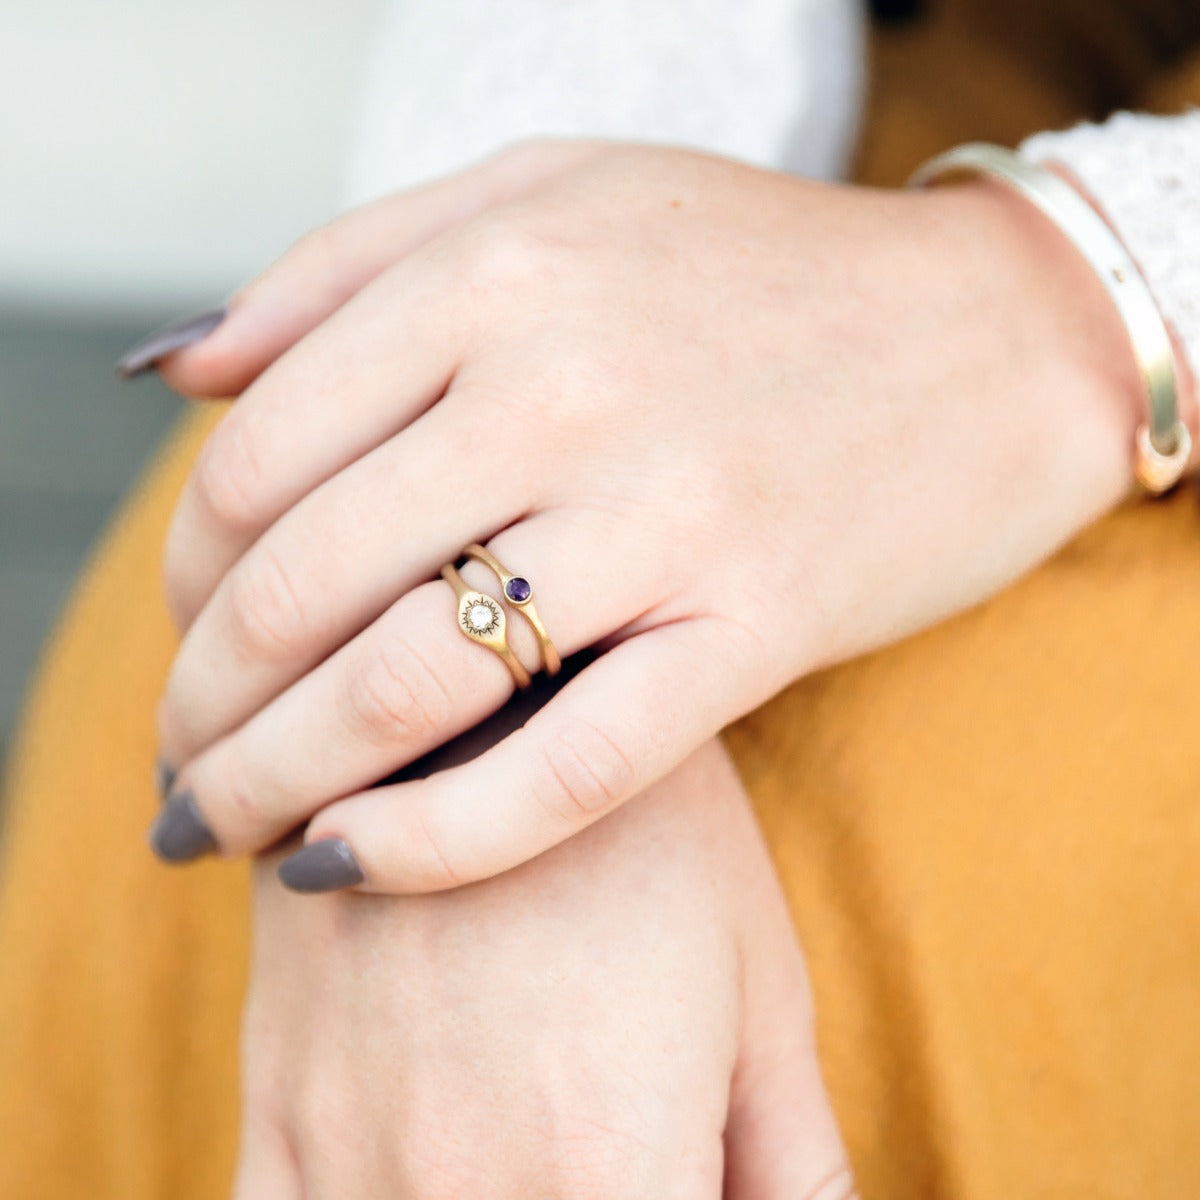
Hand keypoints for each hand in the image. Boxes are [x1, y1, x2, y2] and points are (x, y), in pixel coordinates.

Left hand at [151, 140, 1155, 888]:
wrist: (989, 336)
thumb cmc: (753, 269)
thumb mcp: (544, 195)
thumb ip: (345, 265)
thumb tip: (180, 370)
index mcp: (494, 274)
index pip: (257, 457)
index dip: (186, 573)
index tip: (186, 634)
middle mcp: (564, 388)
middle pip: (302, 582)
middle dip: (204, 701)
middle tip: (179, 764)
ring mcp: (667, 513)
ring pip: (406, 684)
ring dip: (276, 783)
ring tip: (224, 831)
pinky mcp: (756, 625)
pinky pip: (566, 768)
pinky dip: (434, 839)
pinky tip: (346, 870)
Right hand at [232, 739, 852, 1197]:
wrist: (487, 690)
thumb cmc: (653, 833)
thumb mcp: (762, 989)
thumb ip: (797, 1163)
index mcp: (611, 1168)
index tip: (680, 1179)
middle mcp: (466, 1186)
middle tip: (608, 1147)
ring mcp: (351, 1149)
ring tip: (526, 1134)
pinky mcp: (275, 1101)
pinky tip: (410, 1164)